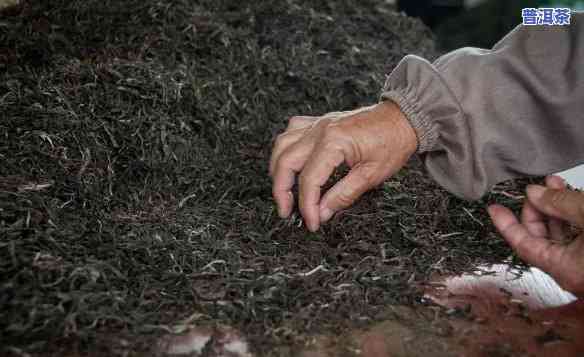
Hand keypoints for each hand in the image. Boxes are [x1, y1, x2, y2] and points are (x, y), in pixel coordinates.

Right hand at [270, 101, 417, 231]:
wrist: (403, 119)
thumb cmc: (393, 143)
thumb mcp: (372, 175)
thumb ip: (344, 195)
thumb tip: (322, 212)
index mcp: (334, 142)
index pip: (310, 180)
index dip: (307, 205)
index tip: (312, 222)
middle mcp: (320, 130)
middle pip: (285, 161)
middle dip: (281, 190)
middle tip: (286, 212)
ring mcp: (317, 123)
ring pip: (282, 144)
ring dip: (278, 169)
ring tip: (283, 191)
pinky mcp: (320, 122)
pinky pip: (292, 131)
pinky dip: (286, 148)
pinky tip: (291, 161)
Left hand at [488, 176, 583, 296]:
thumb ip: (559, 203)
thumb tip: (534, 193)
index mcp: (565, 270)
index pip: (523, 245)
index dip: (506, 224)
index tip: (493, 209)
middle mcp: (574, 273)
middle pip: (540, 239)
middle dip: (535, 209)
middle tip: (536, 189)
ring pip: (561, 235)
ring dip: (556, 209)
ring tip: (554, 185)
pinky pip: (576, 237)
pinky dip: (571, 217)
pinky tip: (571, 198)